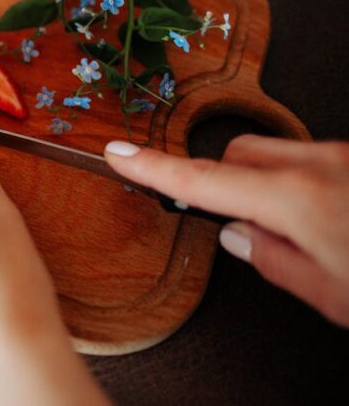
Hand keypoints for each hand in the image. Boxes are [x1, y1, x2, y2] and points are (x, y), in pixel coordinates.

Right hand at [105, 135, 348, 326]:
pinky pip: (315, 159)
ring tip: (311, 231)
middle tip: (254, 227)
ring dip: (274, 183)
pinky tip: (334, 220)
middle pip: (239, 153)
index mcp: (300, 199)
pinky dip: (308, 184)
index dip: (153, 168)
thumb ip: (275, 262)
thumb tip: (237, 237)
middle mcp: (322, 164)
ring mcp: (345, 154)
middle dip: (230, 181)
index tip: (120, 154)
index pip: (204, 180)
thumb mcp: (335, 295)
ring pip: (280, 152)